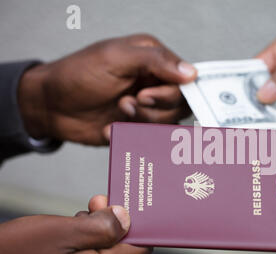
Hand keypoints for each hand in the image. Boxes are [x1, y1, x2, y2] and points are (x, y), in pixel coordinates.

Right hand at [0, 195, 150, 253]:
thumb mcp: (63, 231)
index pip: (140, 247)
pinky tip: (70, 240)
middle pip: (123, 251)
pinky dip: (86, 249)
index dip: (133, 223)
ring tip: (75, 225)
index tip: (120, 206)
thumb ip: (103, 226)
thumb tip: (127, 218)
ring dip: (96, 236)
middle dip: (110, 226)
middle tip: (93, 207)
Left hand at [17, 34, 196, 144]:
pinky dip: (129, 137)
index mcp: (154, 61)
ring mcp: (148, 108)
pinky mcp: (138, 128)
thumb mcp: (115, 58)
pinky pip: (149, 140)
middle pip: (179, 106)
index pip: (185, 80)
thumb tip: (191, 73)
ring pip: (167, 125)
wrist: (51, 106)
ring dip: (141, 123)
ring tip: (118, 112)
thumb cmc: (77, 75)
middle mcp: (156, 84)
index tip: (145, 97)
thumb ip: (155, 61)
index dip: (171, 94)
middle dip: (153, 110)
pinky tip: (110, 128)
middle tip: (126, 103)